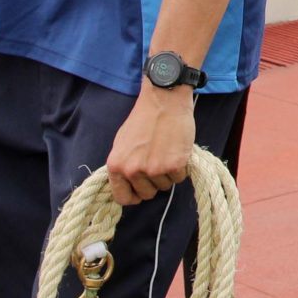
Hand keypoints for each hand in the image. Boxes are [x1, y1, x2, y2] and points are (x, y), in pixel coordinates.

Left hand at [106, 87, 194, 205]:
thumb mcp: (122, 143)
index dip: (134, 196)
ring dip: (168, 173)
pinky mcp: (173, 165)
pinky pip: (179, 178)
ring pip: (165, 186)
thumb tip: (126, 185)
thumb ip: (123, 165)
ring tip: (166, 150)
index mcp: (116, 165)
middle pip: (147, 194)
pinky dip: (180, 167)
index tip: (140, 191)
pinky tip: (176, 149)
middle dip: (154, 182)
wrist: (164, 100)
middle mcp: (133, 170)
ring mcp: (153, 169)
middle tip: (157, 161)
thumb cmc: (144, 118)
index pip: (122, 198)